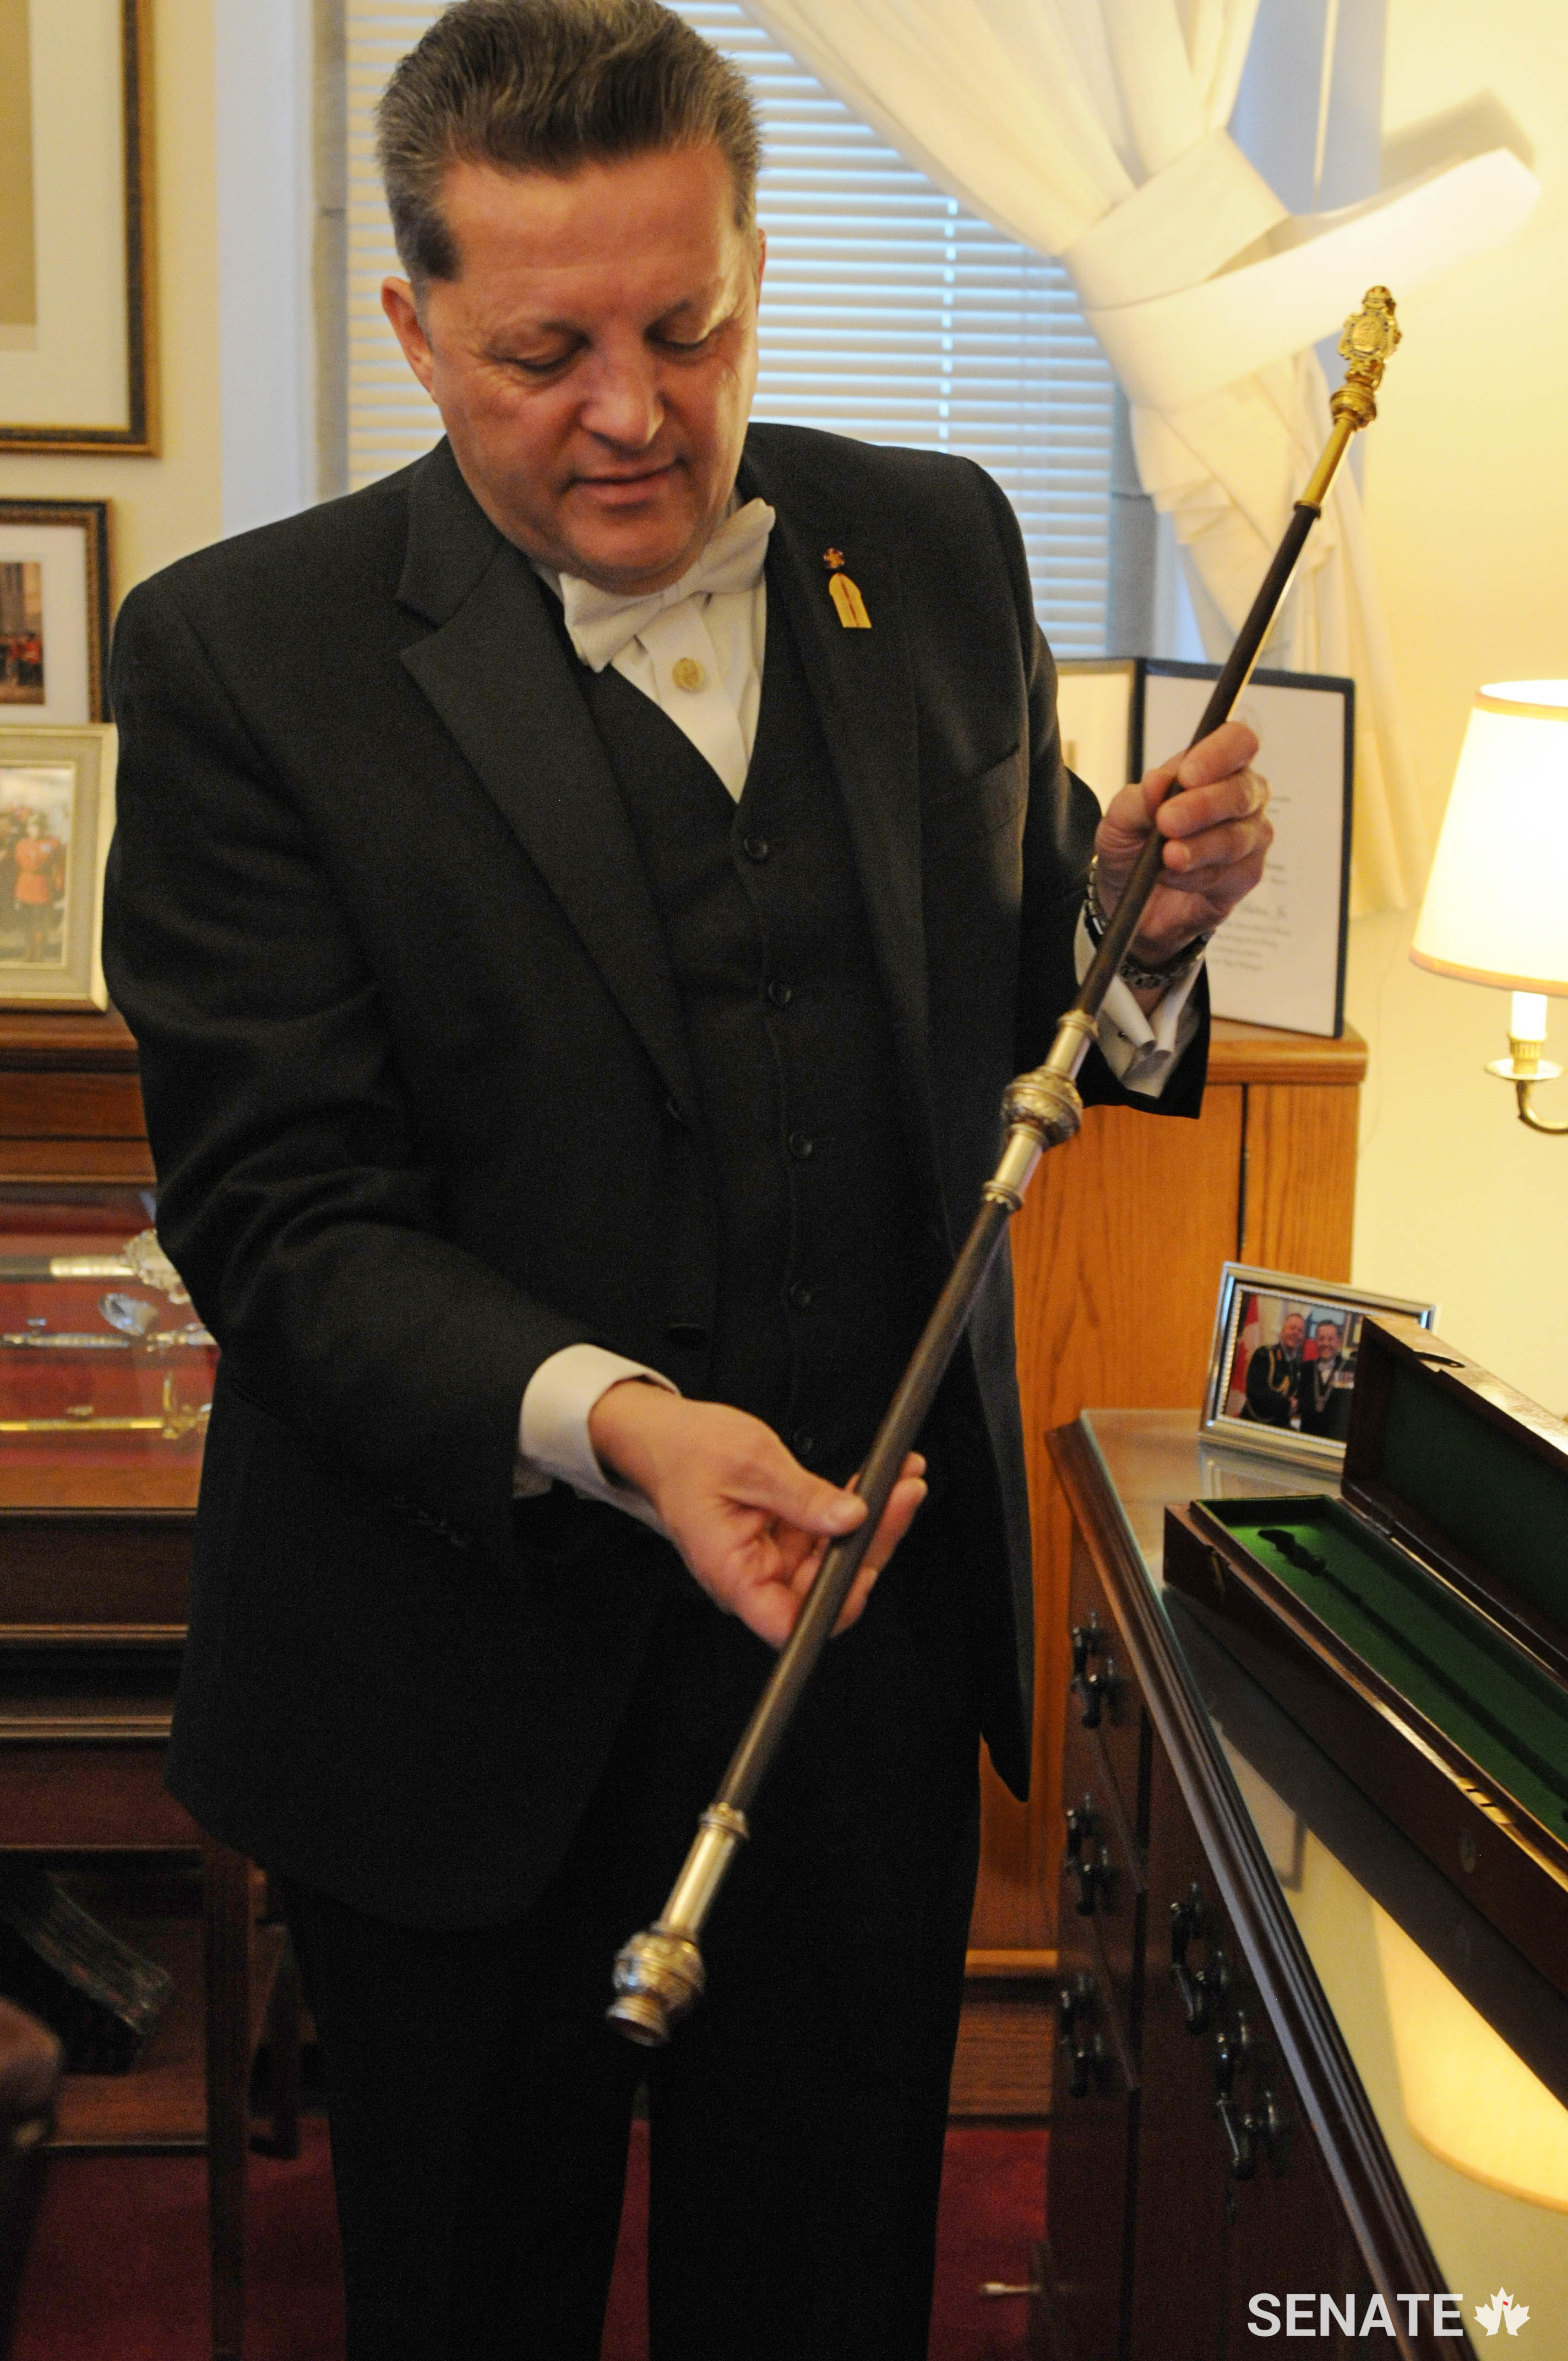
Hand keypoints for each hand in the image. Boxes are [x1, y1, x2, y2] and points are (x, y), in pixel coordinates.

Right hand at [586, 1382, 926, 1646]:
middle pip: (826, 1586)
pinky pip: (829, 1534)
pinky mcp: (786, 1538)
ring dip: (875, 1522)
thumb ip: (803, 1496)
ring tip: (902, 1478)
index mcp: (732, 1574)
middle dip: (872, 1543)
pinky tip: (882, 1480)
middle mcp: (754, 1577)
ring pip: (836, 1559)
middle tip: (904, 1495)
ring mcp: (773, 1559)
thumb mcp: (751, 1462)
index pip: (788, 1622)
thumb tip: (851, 1518)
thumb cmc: (688, 1452)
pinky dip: (857, 1507)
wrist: (665, 1437)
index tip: (869, 1566)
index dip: (833, 1605)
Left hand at [1094, 720, 1271, 969]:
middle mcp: (1243, 797)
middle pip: (1241, 792)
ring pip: (1236, 838)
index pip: (1238, 742)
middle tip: (1167, 821)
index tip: (1187, 775)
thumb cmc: (1134, 842)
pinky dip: (1197, 876)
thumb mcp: (1122, 817)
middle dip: (1202, 807)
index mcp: (1217, 766)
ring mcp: (1251, 837)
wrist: (1130, 894)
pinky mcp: (1246, 875)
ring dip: (1198, 847)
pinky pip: (1230, 874)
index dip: (1219, 754)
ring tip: (1167, 856)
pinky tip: (1173, 876)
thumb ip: (1140, 798)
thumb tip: (1159, 781)